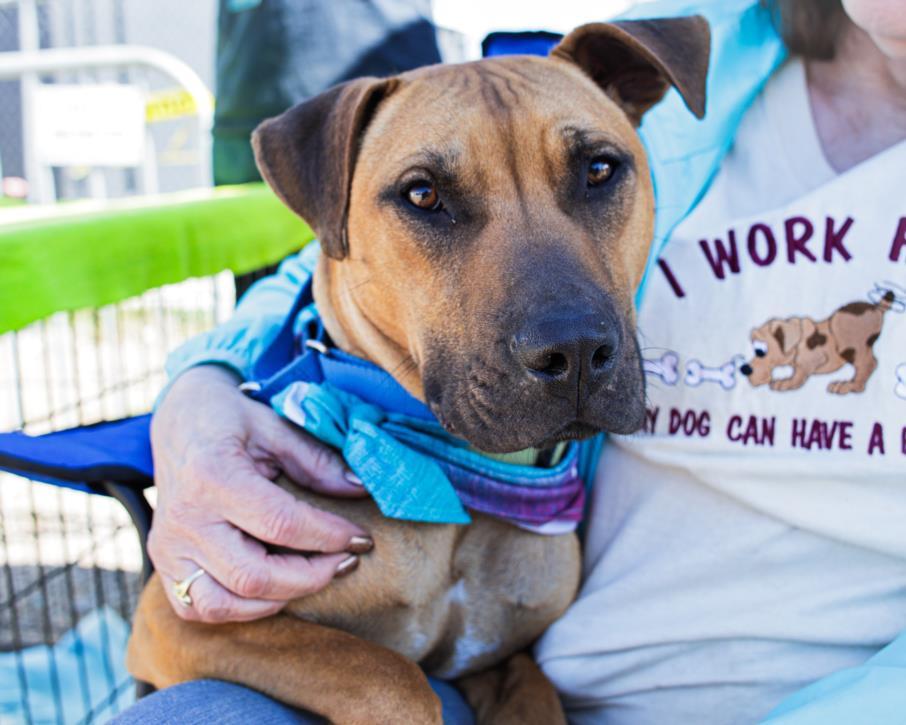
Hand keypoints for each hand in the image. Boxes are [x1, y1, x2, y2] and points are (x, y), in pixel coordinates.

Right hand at [148, 365, 370, 622]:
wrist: (178, 421)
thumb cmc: (229, 420)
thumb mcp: (275, 428)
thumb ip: (317, 462)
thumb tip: (360, 489)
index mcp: (212, 477)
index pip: (280, 524)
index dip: (328, 537)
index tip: (362, 539)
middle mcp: (185, 519)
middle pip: (254, 575)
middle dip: (312, 576)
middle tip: (345, 561)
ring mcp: (168, 547)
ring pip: (225, 604)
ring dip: (280, 598)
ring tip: (314, 574)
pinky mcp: (162, 564)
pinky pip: (200, 608)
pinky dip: (242, 608)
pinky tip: (274, 587)